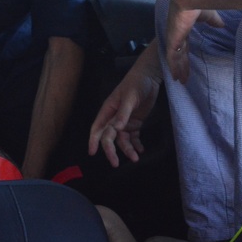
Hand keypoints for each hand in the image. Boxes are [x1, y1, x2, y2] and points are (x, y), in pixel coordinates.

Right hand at [88, 48, 161, 166]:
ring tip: (135, 158)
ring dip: (127, 149)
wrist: (149, 77)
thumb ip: (123, 113)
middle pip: (109, 137)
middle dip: (111, 151)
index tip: (92, 152)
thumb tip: (117, 128)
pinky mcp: (135, 123)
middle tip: (115, 164)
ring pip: (123, 140)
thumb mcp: (130, 97)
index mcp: (108, 110)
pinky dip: (136, 145)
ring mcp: (125, 121)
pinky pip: (133, 137)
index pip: (98, 127)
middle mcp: (114, 118)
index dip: (93, 140)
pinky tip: (141, 150)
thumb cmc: (136, 83)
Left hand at [165, 1, 223, 83]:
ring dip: (178, 70)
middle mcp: (176, 33)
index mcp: (183, 27)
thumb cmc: (199, 2)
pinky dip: (174, 68)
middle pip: (179, 53)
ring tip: (181, 81)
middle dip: (182, 65)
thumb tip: (221, 25)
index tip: (187, 61)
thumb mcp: (208, 15)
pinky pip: (172, 58)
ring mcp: (173, 37)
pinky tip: (176, 78)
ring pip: (175, 58)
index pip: (183, 44)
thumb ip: (213, 21)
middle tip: (184, 77)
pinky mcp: (172, 40)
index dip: (185, 53)